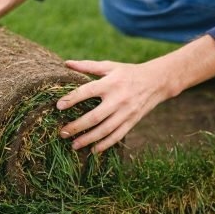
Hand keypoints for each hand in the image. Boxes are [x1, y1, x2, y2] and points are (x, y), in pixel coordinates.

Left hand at [57, 59, 175, 152]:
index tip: (58, 106)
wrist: (156, 81)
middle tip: (62, 132)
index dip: (71, 99)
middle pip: (94, 117)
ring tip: (74, 145)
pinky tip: (93, 150)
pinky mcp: (132, 121)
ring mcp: (126, 112)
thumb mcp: (110, 66)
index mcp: (110, 83)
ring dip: (88, 139)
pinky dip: (105, 145)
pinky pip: (117, 136)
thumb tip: (67, 63)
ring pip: (105, 130)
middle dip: (76, 126)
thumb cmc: (128, 72)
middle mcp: (118, 99)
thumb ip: (88, 66)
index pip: (86, 91)